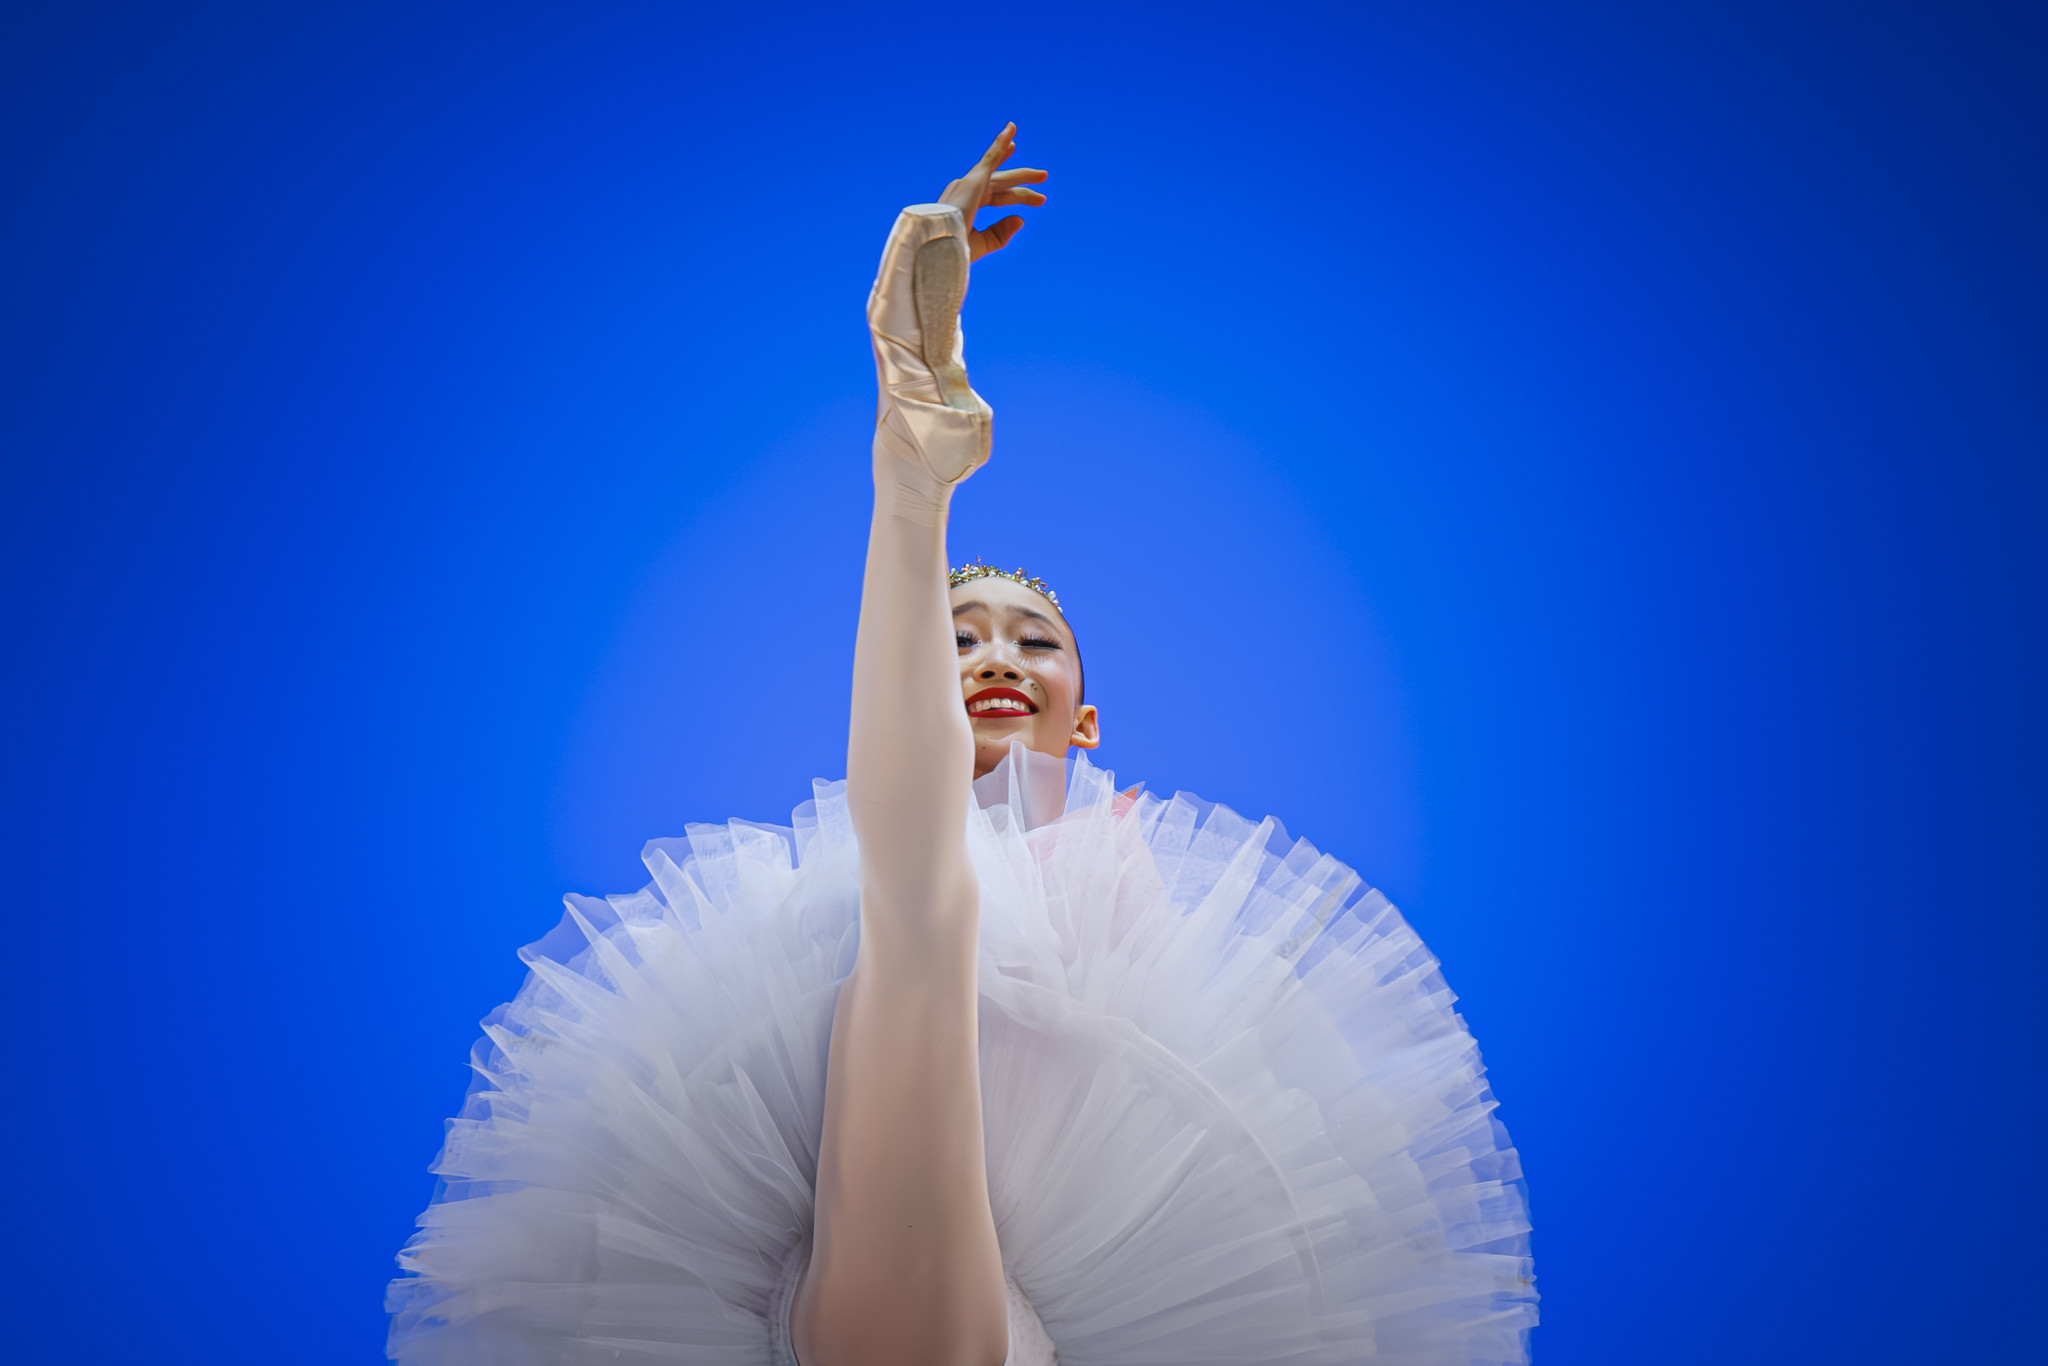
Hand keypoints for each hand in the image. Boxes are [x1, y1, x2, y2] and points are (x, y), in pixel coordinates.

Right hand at [938, 123, 1046, 261]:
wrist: (936, 245)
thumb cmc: (953, 249)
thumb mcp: (982, 243)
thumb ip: (1000, 232)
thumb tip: (1021, 218)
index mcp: (966, 206)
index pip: (997, 197)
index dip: (1018, 197)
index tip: (1040, 199)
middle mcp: (966, 191)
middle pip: (1002, 185)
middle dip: (1022, 182)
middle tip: (1044, 176)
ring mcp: (969, 184)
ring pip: (1000, 174)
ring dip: (1022, 172)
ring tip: (1042, 170)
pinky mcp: (974, 179)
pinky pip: (991, 157)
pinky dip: (1001, 143)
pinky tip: (1011, 129)